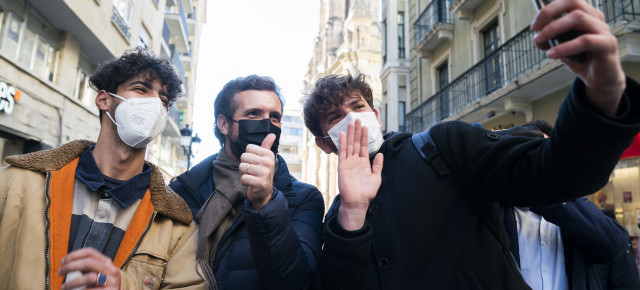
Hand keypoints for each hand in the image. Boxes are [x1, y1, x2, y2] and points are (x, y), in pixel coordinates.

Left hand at [58, 248, 120, 289]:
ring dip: (73, 282)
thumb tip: (66, 263)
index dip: (73, 255)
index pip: (89, 252)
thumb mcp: (96, 271)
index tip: (62, 262)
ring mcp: (110, 280)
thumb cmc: (103, 281)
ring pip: (89, 277)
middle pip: (88, 262)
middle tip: (60, 272)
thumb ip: (86, 266)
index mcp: (105, 261)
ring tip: (63, 287)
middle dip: (70, 266)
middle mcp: (109, 269)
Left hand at [240, 133, 275, 210]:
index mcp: (269, 154)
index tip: (254, 163)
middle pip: (244, 157)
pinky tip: (250, 183)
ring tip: (251, 177)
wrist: (264, 192)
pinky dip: (244, 182)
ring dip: (243, 173)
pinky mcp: (259, 183)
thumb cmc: (262, 173)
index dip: (248, 156)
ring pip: (242, 167)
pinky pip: (243, 178)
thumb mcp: (265, 159)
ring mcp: (264, 173)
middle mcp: (268, 162)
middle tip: (252, 171)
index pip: (248, 148)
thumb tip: (272, 134)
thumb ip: (266, 146)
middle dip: (244, 165)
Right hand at [337, 119, 383, 230]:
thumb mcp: (376, 177)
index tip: (365, 126)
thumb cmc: (367, 192)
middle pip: (356, 142)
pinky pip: (342, 152)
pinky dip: (342, 142)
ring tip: (351, 122)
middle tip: (357, 119)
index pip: (364, 146)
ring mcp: (348, 162)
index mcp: (364, 163)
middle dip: (357, 131)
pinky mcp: (342, 165)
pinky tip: (342, 134)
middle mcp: (355, 160)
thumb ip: (378, 165)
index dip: (364, 136)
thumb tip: (381, 154)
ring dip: (350, 133)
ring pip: (350, 144)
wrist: (357, 201)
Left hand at [531, 0, 624, 115]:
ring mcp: (603, 30)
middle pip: (573, 3)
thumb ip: (551, 40)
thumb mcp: (562, 48)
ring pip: (578, 18)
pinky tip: (552, 54)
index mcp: (586, 15)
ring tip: (540, 41)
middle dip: (549, 13)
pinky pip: (586, 41)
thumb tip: (537, 36)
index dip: (548, 9)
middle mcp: (596, 19)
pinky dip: (566, 46)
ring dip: (554, 28)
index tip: (534, 25)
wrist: (600, 80)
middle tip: (535, 30)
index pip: (568, 1)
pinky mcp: (608, 44)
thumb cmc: (582, 60)